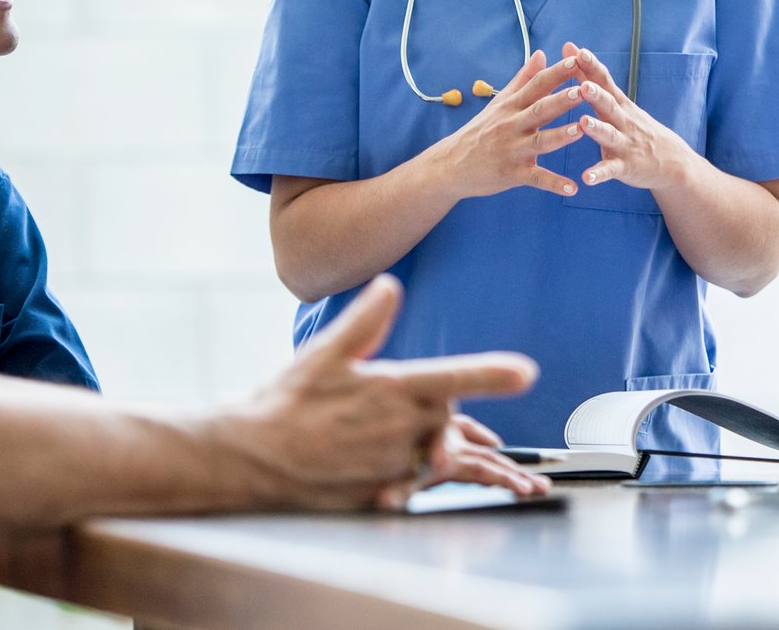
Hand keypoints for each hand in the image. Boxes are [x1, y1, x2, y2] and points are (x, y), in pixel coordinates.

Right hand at [232, 275, 538, 510]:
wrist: (251, 458)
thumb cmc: (286, 402)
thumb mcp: (324, 354)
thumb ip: (364, 322)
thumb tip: (390, 284)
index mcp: (391, 390)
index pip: (453, 377)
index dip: (492, 374)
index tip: (527, 373)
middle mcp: (399, 429)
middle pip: (447, 415)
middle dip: (436, 407)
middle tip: (390, 402)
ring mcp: (394, 465)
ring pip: (434, 450)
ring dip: (425, 442)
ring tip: (384, 436)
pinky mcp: (384, 494)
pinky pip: (415, 483)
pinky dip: (408, 473)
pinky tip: (378, 464)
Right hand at [430, 51, 592, 199]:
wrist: (450, 165)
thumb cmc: (480, 131)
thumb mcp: (500, 102)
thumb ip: (523, 79)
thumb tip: (541, 53)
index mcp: (512, 106)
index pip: (536, 85)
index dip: (556, 72)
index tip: (576, 59)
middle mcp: (512, 125)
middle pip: (540, 110)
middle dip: (562, 100)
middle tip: (583, 90)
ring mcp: (512, 150)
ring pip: (539, 142)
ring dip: (560, 136)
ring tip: (581, 130)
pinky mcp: (512, 174)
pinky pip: (536, 178)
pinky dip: (554, 184)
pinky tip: (572, 188)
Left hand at [563, 43, 699, 192]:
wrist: (673, 162)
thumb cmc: (636, 127)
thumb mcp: (618, 102)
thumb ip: (592, 78)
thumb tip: (573, 49)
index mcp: (619, 104)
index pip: (605, 81)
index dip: (592, 67)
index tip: (577, 51)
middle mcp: (623, 121)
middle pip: (609, 105)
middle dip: (596, 95)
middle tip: (583, 85)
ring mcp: (625, 144)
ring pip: (610, 135)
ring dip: (597, 129)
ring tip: (583, 123)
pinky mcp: (625, 167)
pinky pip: (610, 171)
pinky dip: (598, 174)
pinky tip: (586, 178)